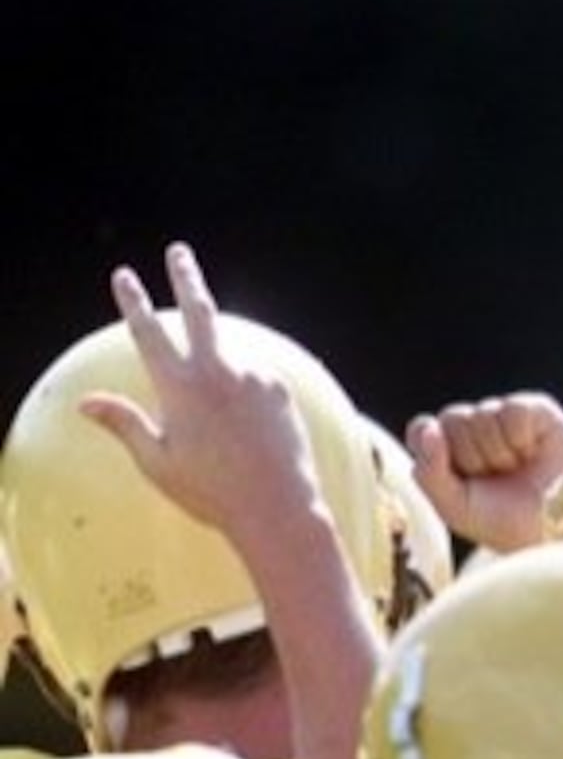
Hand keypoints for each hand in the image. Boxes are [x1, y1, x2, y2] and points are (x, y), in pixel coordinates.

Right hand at [80, 242, 322, 539]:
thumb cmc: (211, 492)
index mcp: (180, 386)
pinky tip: (249, 434)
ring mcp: (255, 376)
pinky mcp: (281, 388)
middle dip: (186, 276)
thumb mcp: (157, 462)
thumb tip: (85, 402)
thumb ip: (124, 423)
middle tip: (178, 251)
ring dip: (221, 376)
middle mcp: (219, 371)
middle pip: (200, 310)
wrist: (278, 507)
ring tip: (225, 429)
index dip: (134, 300)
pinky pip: (256, 382)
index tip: (125, 274)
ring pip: (230, 357)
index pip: (148, 331)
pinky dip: (246, 399)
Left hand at [407, 392, 562, 552]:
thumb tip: (429, 427)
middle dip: (472, 457)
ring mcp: (504, 417)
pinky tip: (532, 453)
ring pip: (481, 413)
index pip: (423, 429)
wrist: (560, 528)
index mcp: (449, 453)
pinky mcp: (534, 409)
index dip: (434, 449)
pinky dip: (520, 438)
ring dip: (498, 452)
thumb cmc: (506, 522)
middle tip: (496, 479)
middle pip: (451, 418)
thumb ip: (429, 473)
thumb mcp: (456, 508)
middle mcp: (474, 431)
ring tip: (517, 469)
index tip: (456, 477)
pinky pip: (511, 409)